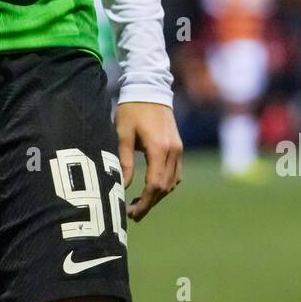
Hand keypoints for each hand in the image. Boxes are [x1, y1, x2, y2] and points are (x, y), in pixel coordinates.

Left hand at [115, 101, 182, 222]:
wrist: (149, 88)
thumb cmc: (131, 109)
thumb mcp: (122, 134)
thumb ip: (124, 161)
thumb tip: (122, 186)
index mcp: (159, 148)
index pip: (155, 184)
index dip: (144, 202)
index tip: (131, 213)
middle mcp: (173, 150)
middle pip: (165, 187)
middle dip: (150, 203)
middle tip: (132, 214)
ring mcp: (178, 148)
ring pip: (173, 182)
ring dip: (158, 195)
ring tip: (140, 203)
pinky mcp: (178, 146)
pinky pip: (176, 173)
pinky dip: (165, 184)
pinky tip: (152, 188)